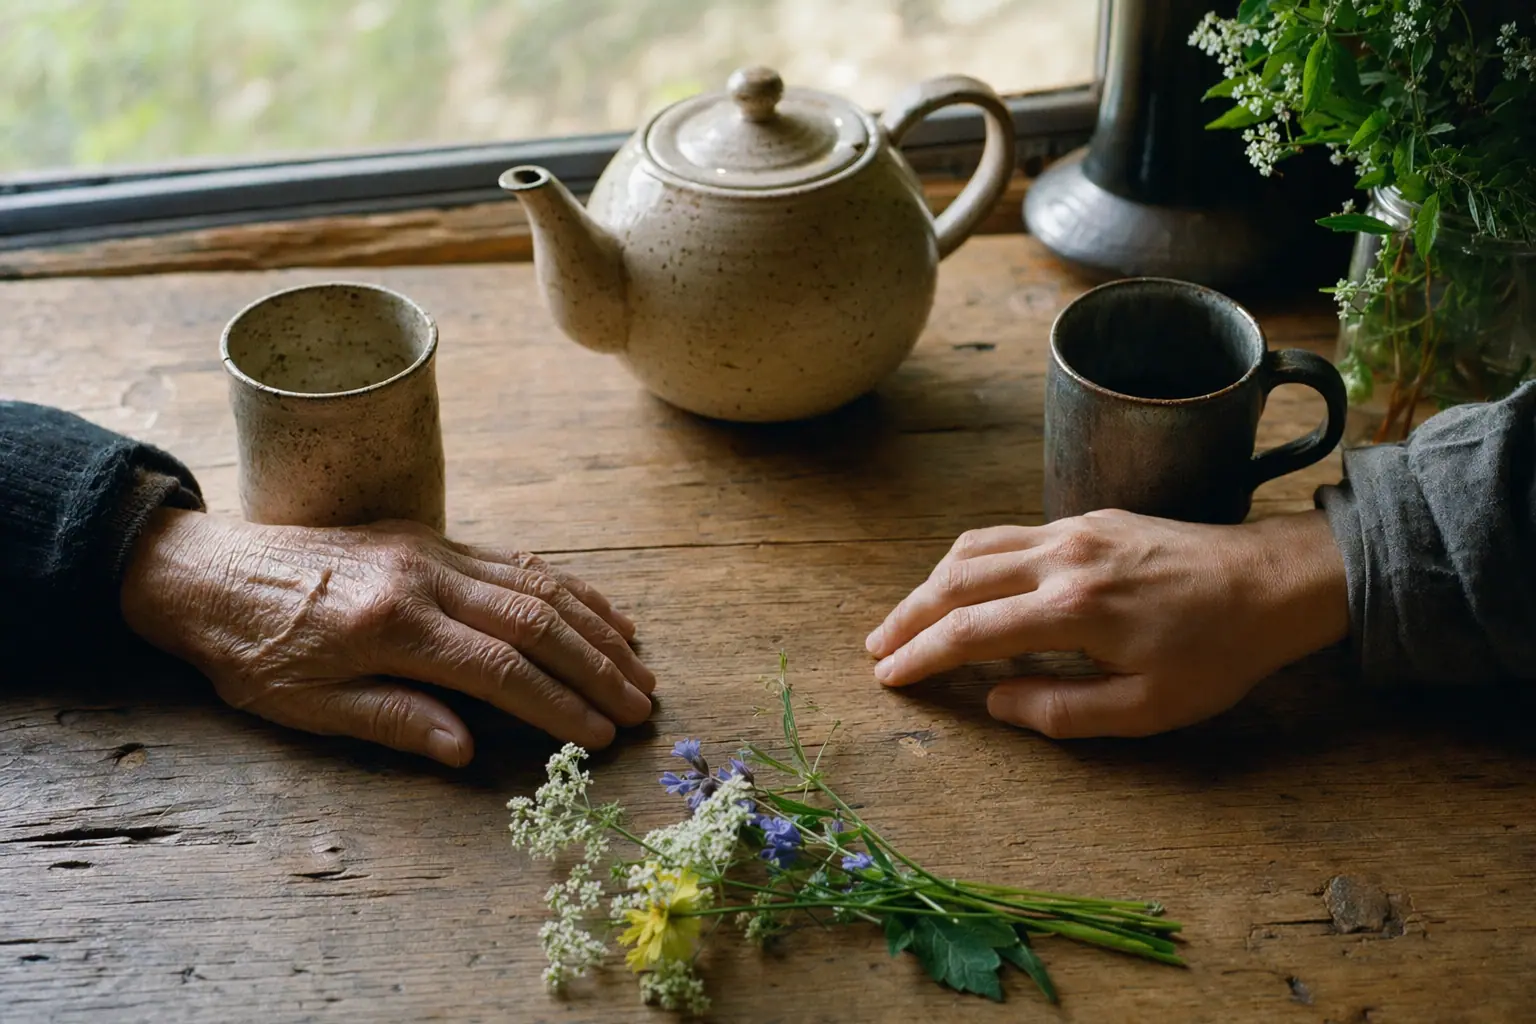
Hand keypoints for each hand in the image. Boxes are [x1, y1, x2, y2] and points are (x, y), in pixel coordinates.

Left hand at [121, 509, 654, 765]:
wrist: (208, 572)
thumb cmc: (250, 652)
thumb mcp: (307, 707)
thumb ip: (393, 721)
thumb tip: (467, 749)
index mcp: (392, 626)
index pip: (502, 670)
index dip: (559, 706)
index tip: (601, 735)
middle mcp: (423, 578)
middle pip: (535, 622)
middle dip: (597, 666)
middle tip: (642, 703)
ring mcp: (432, 550)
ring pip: (536, 584)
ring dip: (595, 624)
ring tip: (639, 661)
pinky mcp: (430, 537)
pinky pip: (514, 560)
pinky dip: (566, 586)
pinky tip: (599, 609)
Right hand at [864, 509, 1348, 737]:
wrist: (1272, 582)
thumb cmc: (1218, 654)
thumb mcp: (1149, 708)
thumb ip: (1063, 711)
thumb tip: (995, 700)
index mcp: (1073, 608)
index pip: (970, 631)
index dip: (922, 657)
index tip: (890, 677)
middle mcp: (1062, 557)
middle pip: (956, 579)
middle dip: (908, 616)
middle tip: (877, 648)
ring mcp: (1073, 530)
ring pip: (975, 546)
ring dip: (930, 582)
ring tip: (907, 617)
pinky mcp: (1088, 519)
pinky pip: (1007, 533)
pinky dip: (969, 560)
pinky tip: (964, 584)